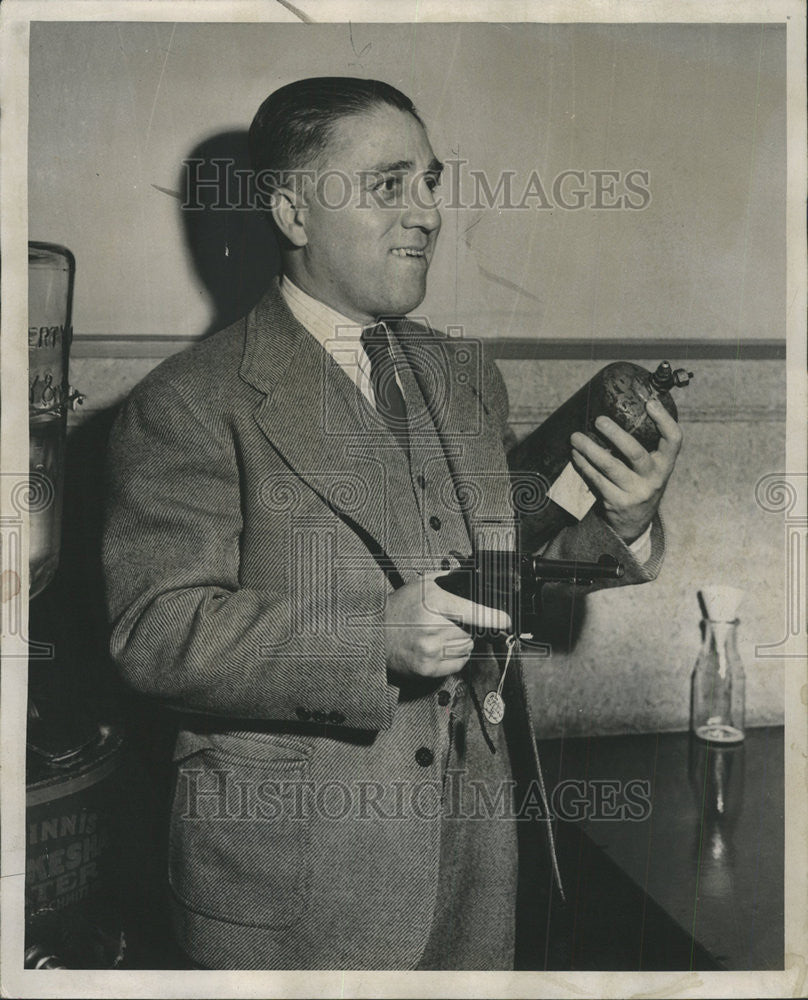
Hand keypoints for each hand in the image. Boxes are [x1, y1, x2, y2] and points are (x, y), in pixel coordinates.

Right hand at [384, 573, 510, 678]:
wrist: (374, 635)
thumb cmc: (398, 609)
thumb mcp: (422, 585)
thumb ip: (451, 582)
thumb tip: (480, 581)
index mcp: (434, 602)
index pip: (475, 612)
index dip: (495, 617)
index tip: (506, 620)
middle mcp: (433, 627)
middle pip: (473, 630)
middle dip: (469, 626)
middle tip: (450, 621)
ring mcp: (430, 650)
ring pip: (468, 647)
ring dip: (462, 641)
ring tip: (441, 633)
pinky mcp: (428, 669)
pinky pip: (458, 663)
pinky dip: (455, 655)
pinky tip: (439, 647)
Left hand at [569, 397, 682, 543]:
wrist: (635, 523)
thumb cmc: (641, 482)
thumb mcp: (651, 467)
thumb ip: (646, 445)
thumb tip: (625, 407)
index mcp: (665, 464)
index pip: (673, 439)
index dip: (664, 420)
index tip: (649, 402)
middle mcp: (654, 479)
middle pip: (635, 453)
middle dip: (616, 434)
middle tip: (599, 420)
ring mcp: (635, 492)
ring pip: (610, 467)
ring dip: (590, 449)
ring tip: (576, 436)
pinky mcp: (616, 502)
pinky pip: (596, 479)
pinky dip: (583, 465)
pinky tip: (575, 454)